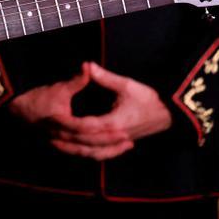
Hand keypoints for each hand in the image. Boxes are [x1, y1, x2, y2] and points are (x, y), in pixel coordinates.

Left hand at [50, 62, 171, 159]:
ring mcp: (119, 143)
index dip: (68, 123)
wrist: (170, 114)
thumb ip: (104, 77)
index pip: (85, 126)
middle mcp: (115, 137)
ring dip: (76, 150)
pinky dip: (89, 153)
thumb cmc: (149, 99)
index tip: (52, 119)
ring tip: (58, 144)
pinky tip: (79, 148)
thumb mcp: (126, 85)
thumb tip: (87, 65)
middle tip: (47, 134)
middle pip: (86, 143)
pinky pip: (103, 154)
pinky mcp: (122, 144)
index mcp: (113, 123)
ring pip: (94, 153)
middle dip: (67, 140)